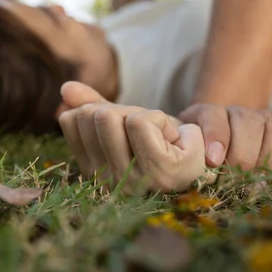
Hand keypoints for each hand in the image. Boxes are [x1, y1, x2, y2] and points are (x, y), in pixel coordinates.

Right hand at [58, 82, 209, 192]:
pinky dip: (159, 119)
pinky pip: (142, 122)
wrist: (206, 153)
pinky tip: (174, 139)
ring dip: (144, 115)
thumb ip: (90, 104)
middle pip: (94, 115)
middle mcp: (105, 183)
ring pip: (113, 116)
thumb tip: (65, 88)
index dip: (102, 110)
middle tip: (149, 133)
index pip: (72, 119)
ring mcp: (131, 182)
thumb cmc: (162, 138)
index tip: (127, 130)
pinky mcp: (160, 173)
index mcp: (90, 171)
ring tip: (160, 137)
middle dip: (125, 110)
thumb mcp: (122, 118)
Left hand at [178, 104, 271, 170]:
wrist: (219, 154)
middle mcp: (234, 113)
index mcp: (206, 115)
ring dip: (270, 152)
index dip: (215, 136)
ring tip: (265, 177)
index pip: (212, 116)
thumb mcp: (189, 159)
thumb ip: (188, 161)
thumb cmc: (199, 162)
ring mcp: (261, 117)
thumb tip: (191, 174)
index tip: (214, 161)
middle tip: (240, 177)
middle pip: (246, 121)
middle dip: (244, 153)